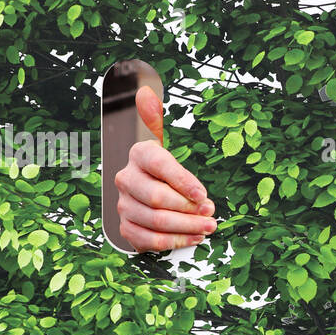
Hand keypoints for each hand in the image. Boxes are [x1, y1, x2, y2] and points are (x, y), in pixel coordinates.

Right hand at [114, 85, 216, 251]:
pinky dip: (174, 242)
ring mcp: (124, 205)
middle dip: (189, 210)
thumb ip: (154, 118)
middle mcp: (126, 179)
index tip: (203, 194)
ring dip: (186, 227)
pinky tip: (193, 238)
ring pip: (155, 221)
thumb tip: (145, 93)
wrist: (144, 191)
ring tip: (208, 227)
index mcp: (139, 155)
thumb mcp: (162, 142)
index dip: (183, 182)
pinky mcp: (126, 227)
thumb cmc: (162, 168)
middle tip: (211, 214)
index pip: (160, 166)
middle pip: (157, 199)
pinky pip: (149, 240)